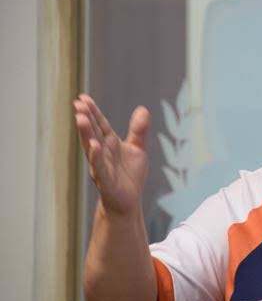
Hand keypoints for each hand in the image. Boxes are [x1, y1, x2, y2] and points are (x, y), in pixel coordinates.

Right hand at [73, 94, 150, 214]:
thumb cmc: (130, 175)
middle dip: (86, 119)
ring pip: (92, 148)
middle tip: (78, 104)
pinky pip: (99, 167)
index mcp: (109, 143)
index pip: (100, 124)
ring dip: (86, 134)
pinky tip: (94, 146)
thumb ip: (139, 130)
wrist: (128, 201)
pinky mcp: (105, 180)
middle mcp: (102, 152)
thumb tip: (143, 108)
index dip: (93, 112)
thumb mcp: (138, 149)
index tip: (83, 98)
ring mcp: (101, 166)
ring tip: (81, 118)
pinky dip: (96, 157)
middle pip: (93, 133)